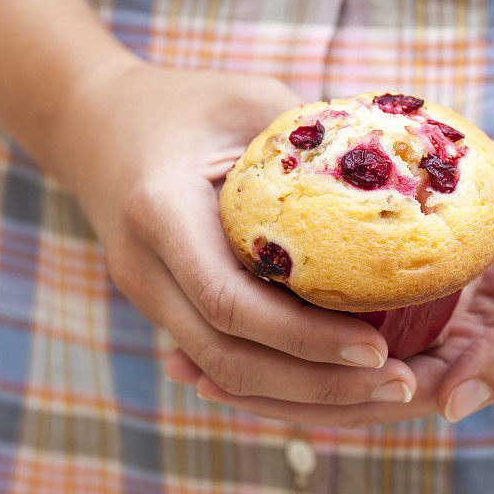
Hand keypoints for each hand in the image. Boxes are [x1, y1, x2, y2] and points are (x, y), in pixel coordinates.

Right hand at [55, 62, 417, 406]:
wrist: (95, 123)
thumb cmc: (182, 103)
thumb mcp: (247, 100)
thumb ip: (310, 141)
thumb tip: (398, 185)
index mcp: (160, 212)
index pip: (230, 302)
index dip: (305, 338)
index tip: (376, 348)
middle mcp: (144, 268)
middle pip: (227, 358)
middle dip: (315, 386)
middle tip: (396, 385)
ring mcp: (147, 295)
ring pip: (222, 371)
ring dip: (301, 393)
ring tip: (377, 389)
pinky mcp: (164, 305)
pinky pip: (221, 356)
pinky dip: (277, 375)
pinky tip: (332, 376)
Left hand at [165, 118, 493, 426]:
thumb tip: (445, 407)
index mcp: (471, 363)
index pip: (378, 401)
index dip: (308, 402)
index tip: (234, 385)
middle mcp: (439, 345)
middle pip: (341, 383)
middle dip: (268, 385)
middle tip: (189, 370)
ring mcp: (422, 312)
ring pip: (332, 346)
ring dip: (268, 349)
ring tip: (191, 340)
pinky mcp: (409, 275)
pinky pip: (342, 298)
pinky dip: (294, 301)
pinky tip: (244, 285)